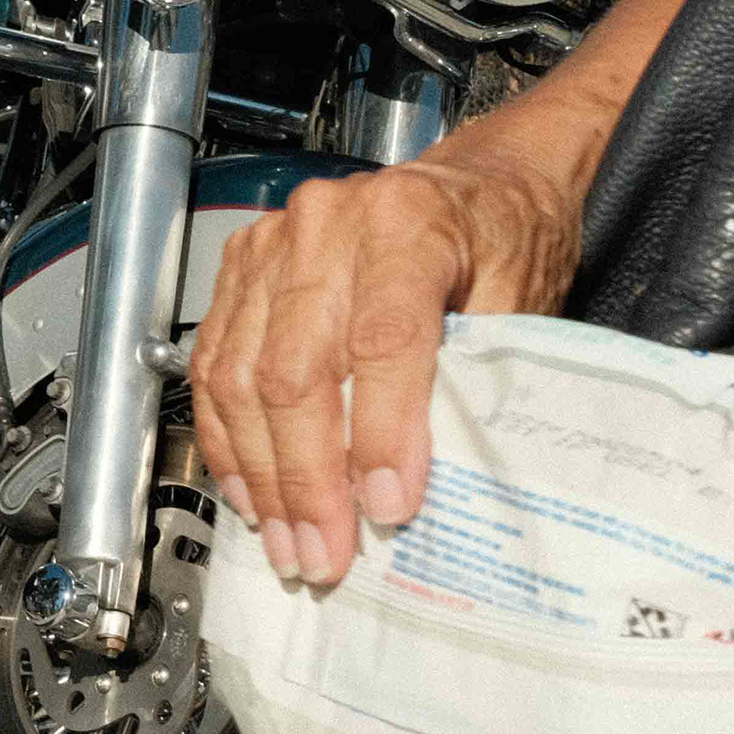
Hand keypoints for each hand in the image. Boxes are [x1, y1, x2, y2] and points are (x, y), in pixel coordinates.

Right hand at [192, 136, 580, 588]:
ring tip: (283, 538)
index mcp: (408, 224)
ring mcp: (272, 244)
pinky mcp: (241, 267)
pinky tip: (247, 488)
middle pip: (294, 369)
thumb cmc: (506, 236)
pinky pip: (212, 361)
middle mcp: (327, 227)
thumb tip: (438, 483)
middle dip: (305, 478)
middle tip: (321, 552)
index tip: (388, 508)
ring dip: (258, 472)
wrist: (476, 180)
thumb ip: (477, 378)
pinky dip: (225, 436)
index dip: (381, 433)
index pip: (380, 340)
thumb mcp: (521, 300)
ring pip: (239, 375)